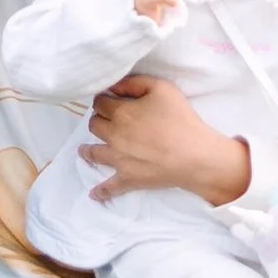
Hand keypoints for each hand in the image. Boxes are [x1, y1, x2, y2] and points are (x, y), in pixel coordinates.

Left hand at [82, 74, 252, 207]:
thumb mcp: (161, 87)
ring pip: (94, 152)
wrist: (193, 155)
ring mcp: (118, 159)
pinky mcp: (127, 178)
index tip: (107, 100)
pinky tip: (94, 195)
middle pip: (95, 125)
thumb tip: (114, 86)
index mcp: (120, 113)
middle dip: (98, 119)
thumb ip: (135, 83)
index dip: (103, 99)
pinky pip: (109, 187)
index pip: (100, 103)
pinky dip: (100, 191)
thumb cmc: (180, 118)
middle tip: (104, 119)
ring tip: (84, 150)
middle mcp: (113, 135)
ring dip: (88, 149)